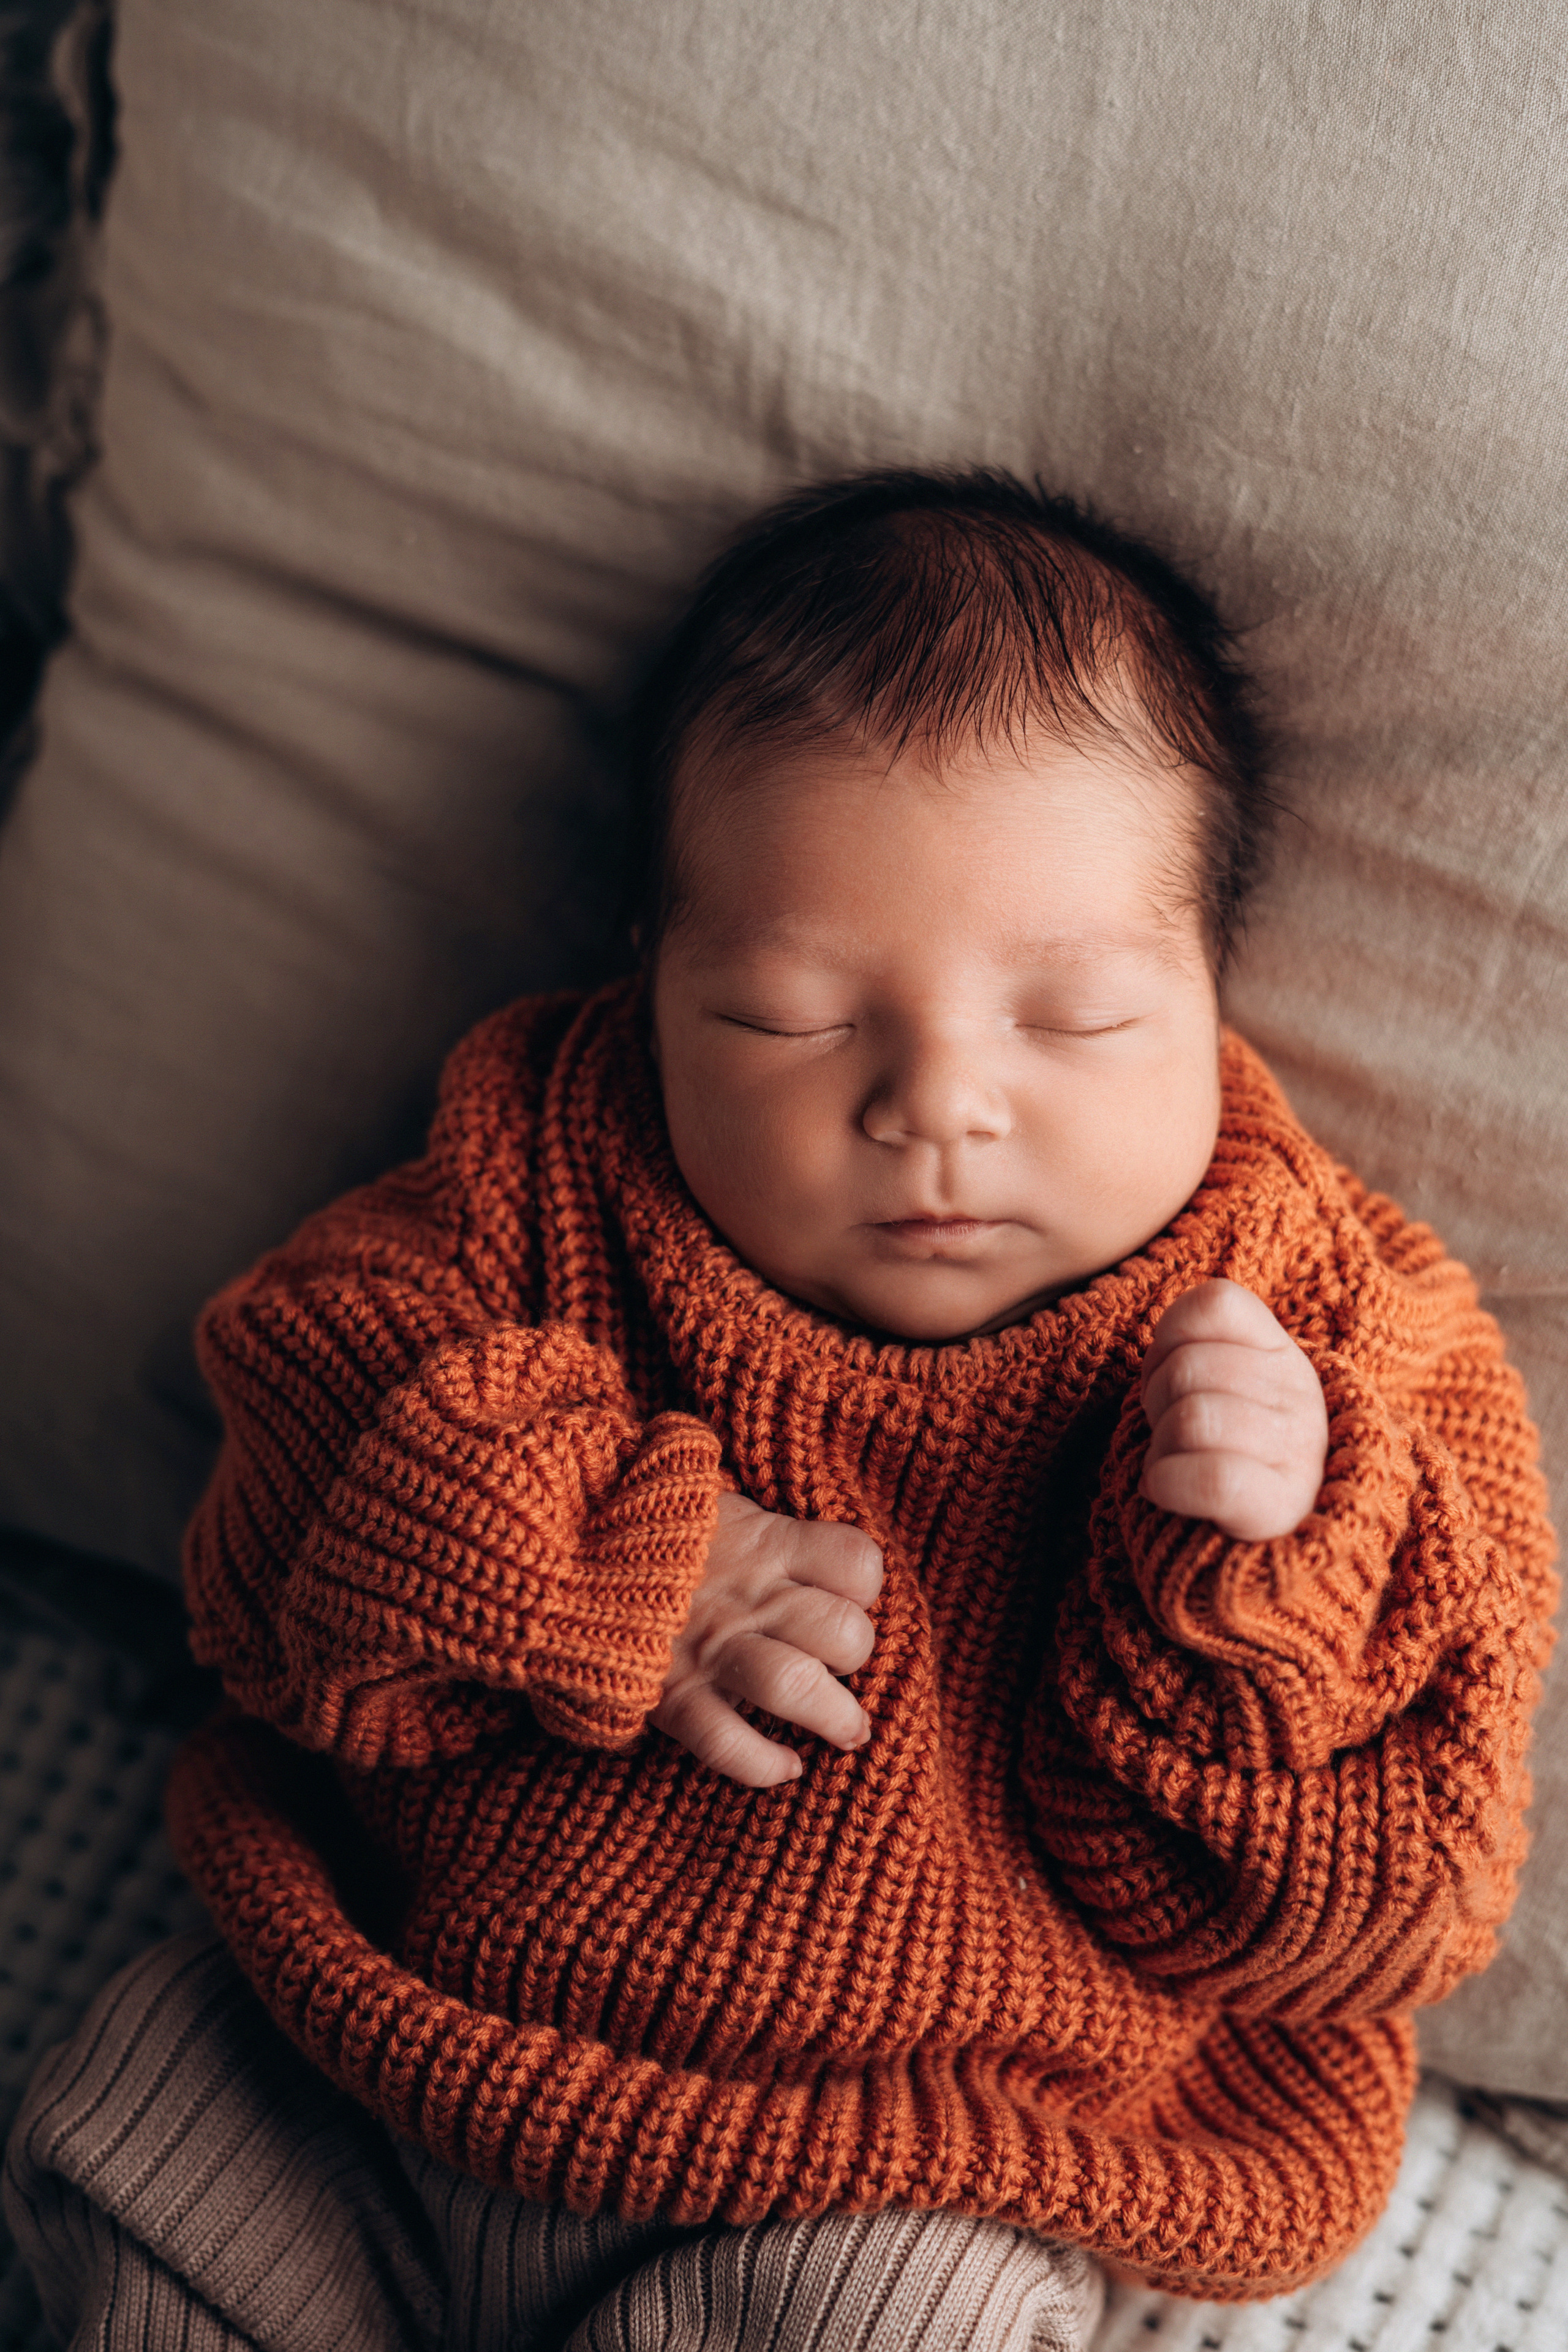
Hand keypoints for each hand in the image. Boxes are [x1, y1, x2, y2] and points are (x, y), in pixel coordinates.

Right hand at [651, 1491, 882, 1786]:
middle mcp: (747, 1598)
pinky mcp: (674, 1697)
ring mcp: (711, 1650)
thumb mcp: (726, 1511)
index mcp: (765, 1544)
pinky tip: (788, 1766)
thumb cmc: (658, 1534)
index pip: (856, 1563)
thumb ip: (778, 1537)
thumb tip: (828, 1569)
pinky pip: (730, 1744)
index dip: (865, 1586)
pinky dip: (766, 1765)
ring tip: (849, 1731)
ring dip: (837, 1718)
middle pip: (842, 1633)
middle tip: (845, 1667)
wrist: (562, 1555)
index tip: (850, 1597)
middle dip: (858, 1658)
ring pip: (798, 1688)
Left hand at [1139, 1279, 1328, 1540]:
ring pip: (1192, 1419)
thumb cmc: (1226, 1451)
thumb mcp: (1224, 1387)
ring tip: (1176, 1463)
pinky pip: (1211, 1478)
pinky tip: (1168, 1491)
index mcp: (1282, 1353)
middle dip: (1156, 1401)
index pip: (1214, 1302)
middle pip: (1187, 1367)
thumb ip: (1200, 1347)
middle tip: (1171, 1432)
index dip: (1169, 1336)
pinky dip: (1166, 1483)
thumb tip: (1165, 1336)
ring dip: (1160, 1446)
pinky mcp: (1280, 1507)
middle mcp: (1300, 1395)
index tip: (1172, 1374)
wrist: (1267, 1544)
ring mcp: (1297, 1451)